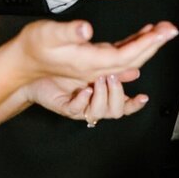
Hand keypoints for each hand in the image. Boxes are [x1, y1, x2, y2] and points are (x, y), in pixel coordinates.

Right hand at [13, 17, 176, 97]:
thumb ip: (67, 32)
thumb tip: (86, 29)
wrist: (20, 66)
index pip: (125, 56)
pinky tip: (143, 36)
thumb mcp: (46, 35)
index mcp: (88, 63)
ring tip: (160, 30)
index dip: (147, 44)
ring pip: (129, 61)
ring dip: (147, 46)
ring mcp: (94, 68)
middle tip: (171, 29)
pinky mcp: (92, 63)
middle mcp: (95, 69)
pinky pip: (120, 59)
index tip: (164, 32)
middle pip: (133, 61)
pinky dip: (134, 47)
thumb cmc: (32, 48)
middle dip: (154, 45)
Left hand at [32, 70, 148, 126]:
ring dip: (102, 97)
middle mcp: (95, 103)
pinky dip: (82, 101)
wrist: (35, 73)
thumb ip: (115, 66)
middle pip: (116, 111)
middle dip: (118, 94)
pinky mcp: (65, 106)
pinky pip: (75, 109)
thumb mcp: (94, 63)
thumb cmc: (65, 69)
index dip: (136, 104)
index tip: (144, 97)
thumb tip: (136, 71)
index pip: (126, 104)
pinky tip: (84, 90)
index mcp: (105, 95)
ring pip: (98, 113)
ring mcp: (81, 107)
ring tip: (98, 81)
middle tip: (113, 77)